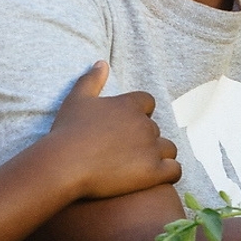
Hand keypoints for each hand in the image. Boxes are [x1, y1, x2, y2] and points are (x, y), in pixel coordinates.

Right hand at [35, 61, 182, 200]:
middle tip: (124, 152)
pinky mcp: (153, 172)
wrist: (65, 164)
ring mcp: (151, 149)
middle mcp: (145, 124)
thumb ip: (91, 79)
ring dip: (159, 155)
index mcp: (130, 105)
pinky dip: (169, 173)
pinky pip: (175, 170)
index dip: (139, 114)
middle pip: (155, 128)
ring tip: (142, 165)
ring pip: (169, 148)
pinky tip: (156, 177)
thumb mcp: (77, 99)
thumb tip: (102, 62)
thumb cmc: (68, 131)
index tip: (124, 127)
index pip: (147, 102)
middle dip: (144, 138)